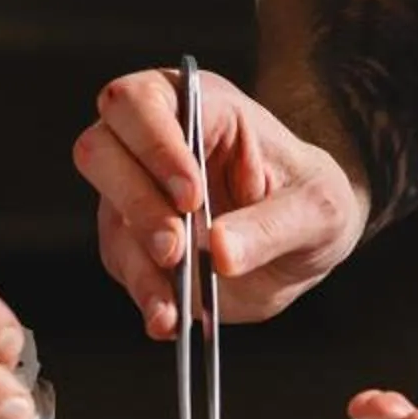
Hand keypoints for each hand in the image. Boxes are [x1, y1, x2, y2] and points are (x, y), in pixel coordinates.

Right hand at [74, 67, 368, 333]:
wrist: (306, 242)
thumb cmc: (310, 198)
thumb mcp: (316, 207)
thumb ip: (272, 225)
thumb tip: (220, 251)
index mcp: (197, 105)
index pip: (142, 101)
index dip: (153, 144)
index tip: (190, 195)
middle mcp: (154, 141)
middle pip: (101, 149)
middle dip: (135, 202)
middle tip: (176, 247)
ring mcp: (138, 191)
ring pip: (108, 213)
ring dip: (138, 260)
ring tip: (176, 301)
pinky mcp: (136, 242)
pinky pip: (123, 265)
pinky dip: (144, 294)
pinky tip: (170, 318)